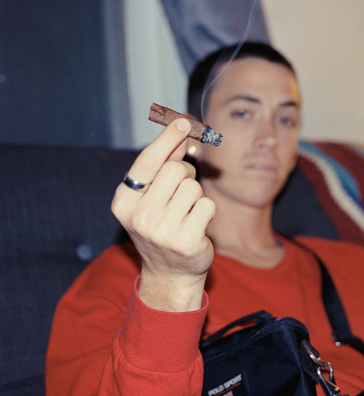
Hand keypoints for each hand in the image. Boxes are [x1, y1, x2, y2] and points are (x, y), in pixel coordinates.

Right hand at [112, 118, 215, 311]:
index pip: (147, 162)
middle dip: (186, 175)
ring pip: (193, 187)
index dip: (167, 139)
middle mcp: (139, 217)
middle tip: (183, 193)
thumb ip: (163, 166)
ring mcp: (161, 231)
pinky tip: (196, 225)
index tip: (182, 122)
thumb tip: (180, 134)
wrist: (170, 273)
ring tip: (187, 213)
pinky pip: (207, 204)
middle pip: (176, 170)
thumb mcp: (153, 198)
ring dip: (196, 196)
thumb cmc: (162, 228)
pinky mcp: (186, 241)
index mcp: (124, 202)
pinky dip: (206, 211)